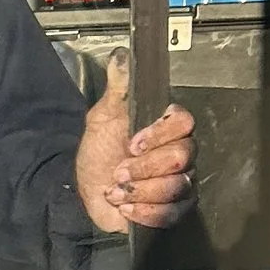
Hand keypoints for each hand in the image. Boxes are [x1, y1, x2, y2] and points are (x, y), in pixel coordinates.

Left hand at [75, 76, 195, 232]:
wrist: (86, 189)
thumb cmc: (98, 151)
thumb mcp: (103, 117)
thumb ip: (117, 88)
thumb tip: (121, 55)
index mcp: (167, 128)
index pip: (184, 122)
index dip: (159, 134)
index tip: (132, 143)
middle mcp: (181, 153)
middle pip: (181, 157)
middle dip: (144, 168)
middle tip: (118, 170)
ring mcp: (181, 182)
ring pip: (178, 187)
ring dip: (140, 190)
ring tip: (117, 191)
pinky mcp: (175, 209)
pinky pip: (173, 214)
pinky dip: (147, 212)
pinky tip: (127, 208)